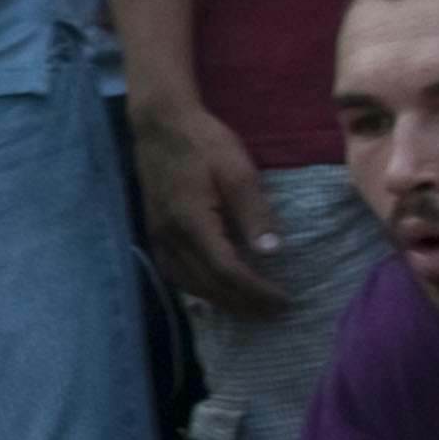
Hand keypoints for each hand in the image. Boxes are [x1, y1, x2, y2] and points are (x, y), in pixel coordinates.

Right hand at [120, 99, 288, 318]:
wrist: (160, 125)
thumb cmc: (204, 143)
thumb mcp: (238, 170)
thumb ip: (254, 212)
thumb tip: (271, 252)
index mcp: (192, 223)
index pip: (226, 270)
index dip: (255, 291)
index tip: (284, 301)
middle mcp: (171, 238)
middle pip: (207, 284)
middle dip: (242, 303)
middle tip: (273, 314)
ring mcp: (158, 237)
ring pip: (188, 284)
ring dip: (220, 301)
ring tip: (248, 308)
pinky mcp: (154, 233)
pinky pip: (174, 273)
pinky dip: (197, 288)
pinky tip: (213, 288)